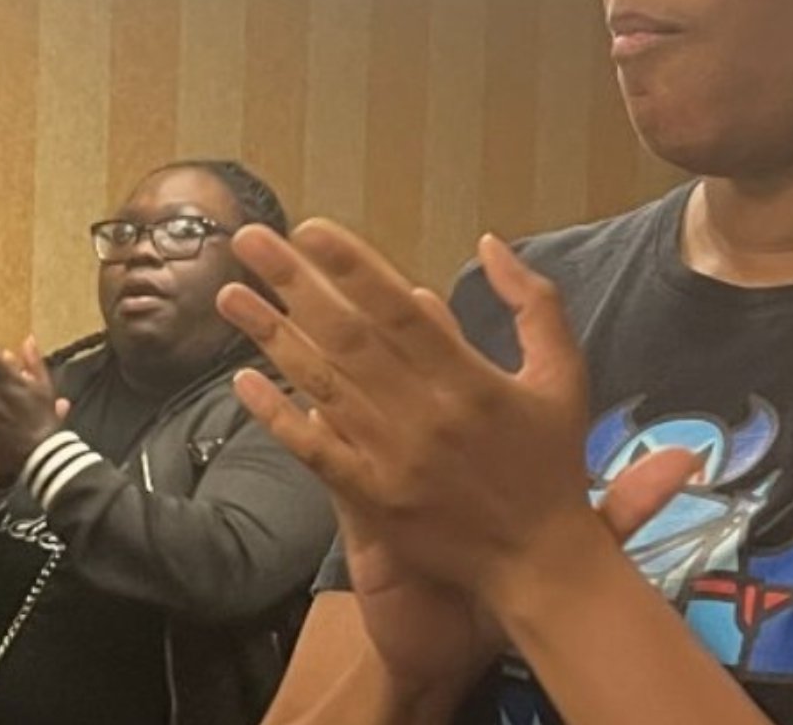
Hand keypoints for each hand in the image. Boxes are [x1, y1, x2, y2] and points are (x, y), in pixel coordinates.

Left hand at [221, 220, 703, 687]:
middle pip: (347, 336)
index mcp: (471, 380)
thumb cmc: (551, 463)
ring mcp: (393, 458)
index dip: (352, 267)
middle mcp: (426, 414)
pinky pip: (314, 449)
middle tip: (248, 239)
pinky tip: (240, 380)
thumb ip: (534, 305)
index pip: (399, 310)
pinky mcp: (372, 497)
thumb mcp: (564, 376)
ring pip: (321, 385)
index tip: (309, 229)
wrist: (541, 563)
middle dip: (293, 284)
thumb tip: (490, 242)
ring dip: (271, 337)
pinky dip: (277, 415)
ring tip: (228, 294)